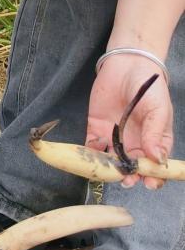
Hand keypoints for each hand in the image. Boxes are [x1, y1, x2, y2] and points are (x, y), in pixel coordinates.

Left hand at [87, 54, 174, 190]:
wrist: (127, 66)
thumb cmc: (149, 88)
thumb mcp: (158, 109)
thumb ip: (155, 134)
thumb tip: (157, 159)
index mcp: (154, 142)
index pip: (155, 166)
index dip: (153, 177)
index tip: (148, 183)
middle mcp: (134, 144)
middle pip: (131, 168)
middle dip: (129, 177)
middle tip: (126, 180)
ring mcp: (114, 138)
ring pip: (110, 162)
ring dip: (108, 169)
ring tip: (108, 171)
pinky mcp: (96, 129)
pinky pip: (92, 147)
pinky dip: (90, 154)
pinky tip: (93, 151)